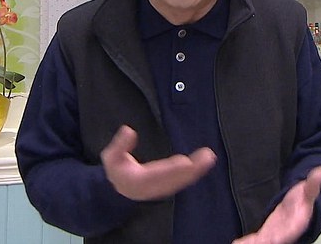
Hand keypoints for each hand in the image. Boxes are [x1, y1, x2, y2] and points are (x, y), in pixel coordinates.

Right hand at [100, 125, 215, 200]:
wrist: (122, 189)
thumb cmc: (118, 169)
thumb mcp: (111, 157)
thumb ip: (119, 145)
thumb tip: (129, 130)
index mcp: (138, 181)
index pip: (157, 175)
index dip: (171, 170)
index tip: (185, 162)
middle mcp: (152, 187)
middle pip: (173, 179)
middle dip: (191, 170)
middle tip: (207, 157)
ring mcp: (161, 188)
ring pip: (181, 181)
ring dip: (196, 171)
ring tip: (209, 158)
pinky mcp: (169, 185)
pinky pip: (183, 180)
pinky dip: (194, 173)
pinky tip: (204, 163)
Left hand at [233, 166, 320, 243]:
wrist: (297, 206)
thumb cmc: (303, 200)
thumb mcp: (308, 190)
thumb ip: (314, 183)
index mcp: (296, 223)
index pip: (289, 232)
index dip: (280, 236)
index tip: (273, 239)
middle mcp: (285, 232)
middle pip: (274, 240)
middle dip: (265, 242)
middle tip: (250, 243)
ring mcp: (275, 235)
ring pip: (264, 242)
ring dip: (254, 243)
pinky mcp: (266, 234)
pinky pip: (256, 240)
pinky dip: (248, 242)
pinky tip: (238, 243)